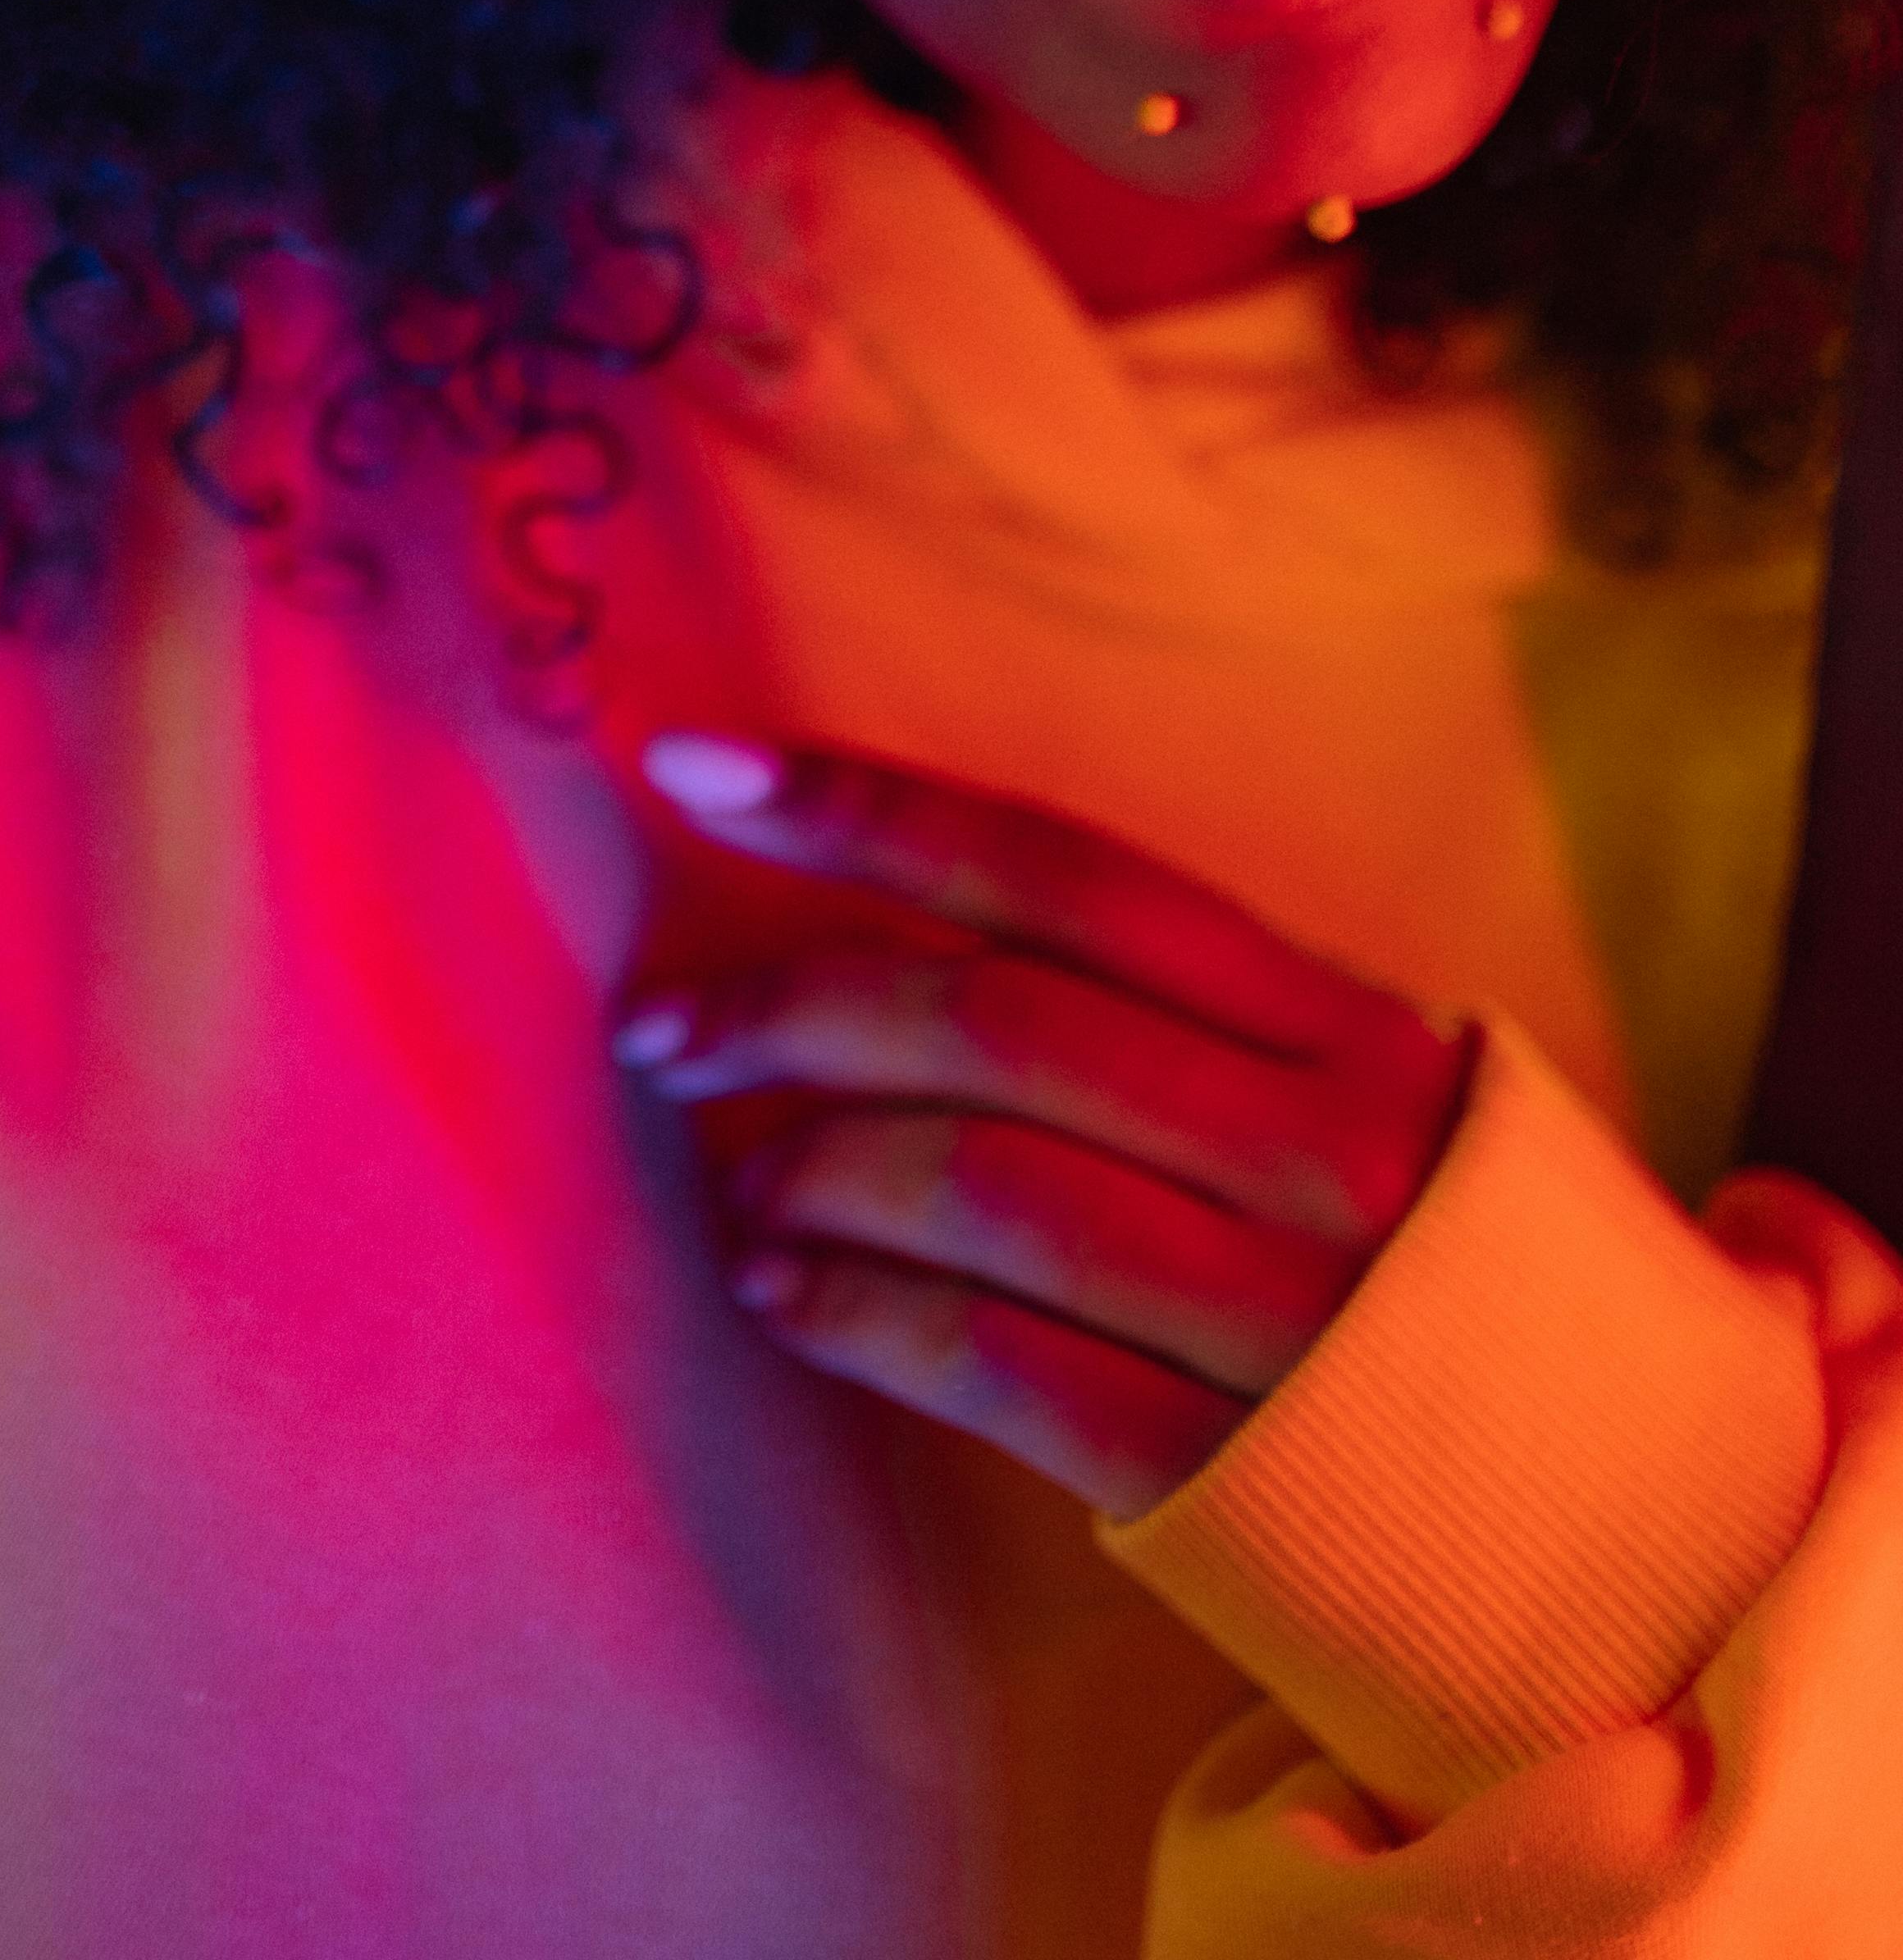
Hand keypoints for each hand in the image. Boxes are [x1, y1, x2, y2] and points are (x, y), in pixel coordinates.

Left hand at [620, 734, 1472, 1513]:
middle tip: (662, 1022)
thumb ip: (1195, 1016)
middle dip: (793, 1003)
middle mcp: (1318, 1153)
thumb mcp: (1368, 1095)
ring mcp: (1283, 1318)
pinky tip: (787, 1293)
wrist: (1636, 1525)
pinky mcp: (1241, 1477)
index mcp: (1343, 1029)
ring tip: (729, 1182)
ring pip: (986, 1190)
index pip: (1063, 874)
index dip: (869, 809)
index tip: (699, 770)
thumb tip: (913, 937)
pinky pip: (1006, 1368)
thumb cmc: (1445, 1267)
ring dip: (815, 1173)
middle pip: (996, 1026)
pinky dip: (866, 1317)